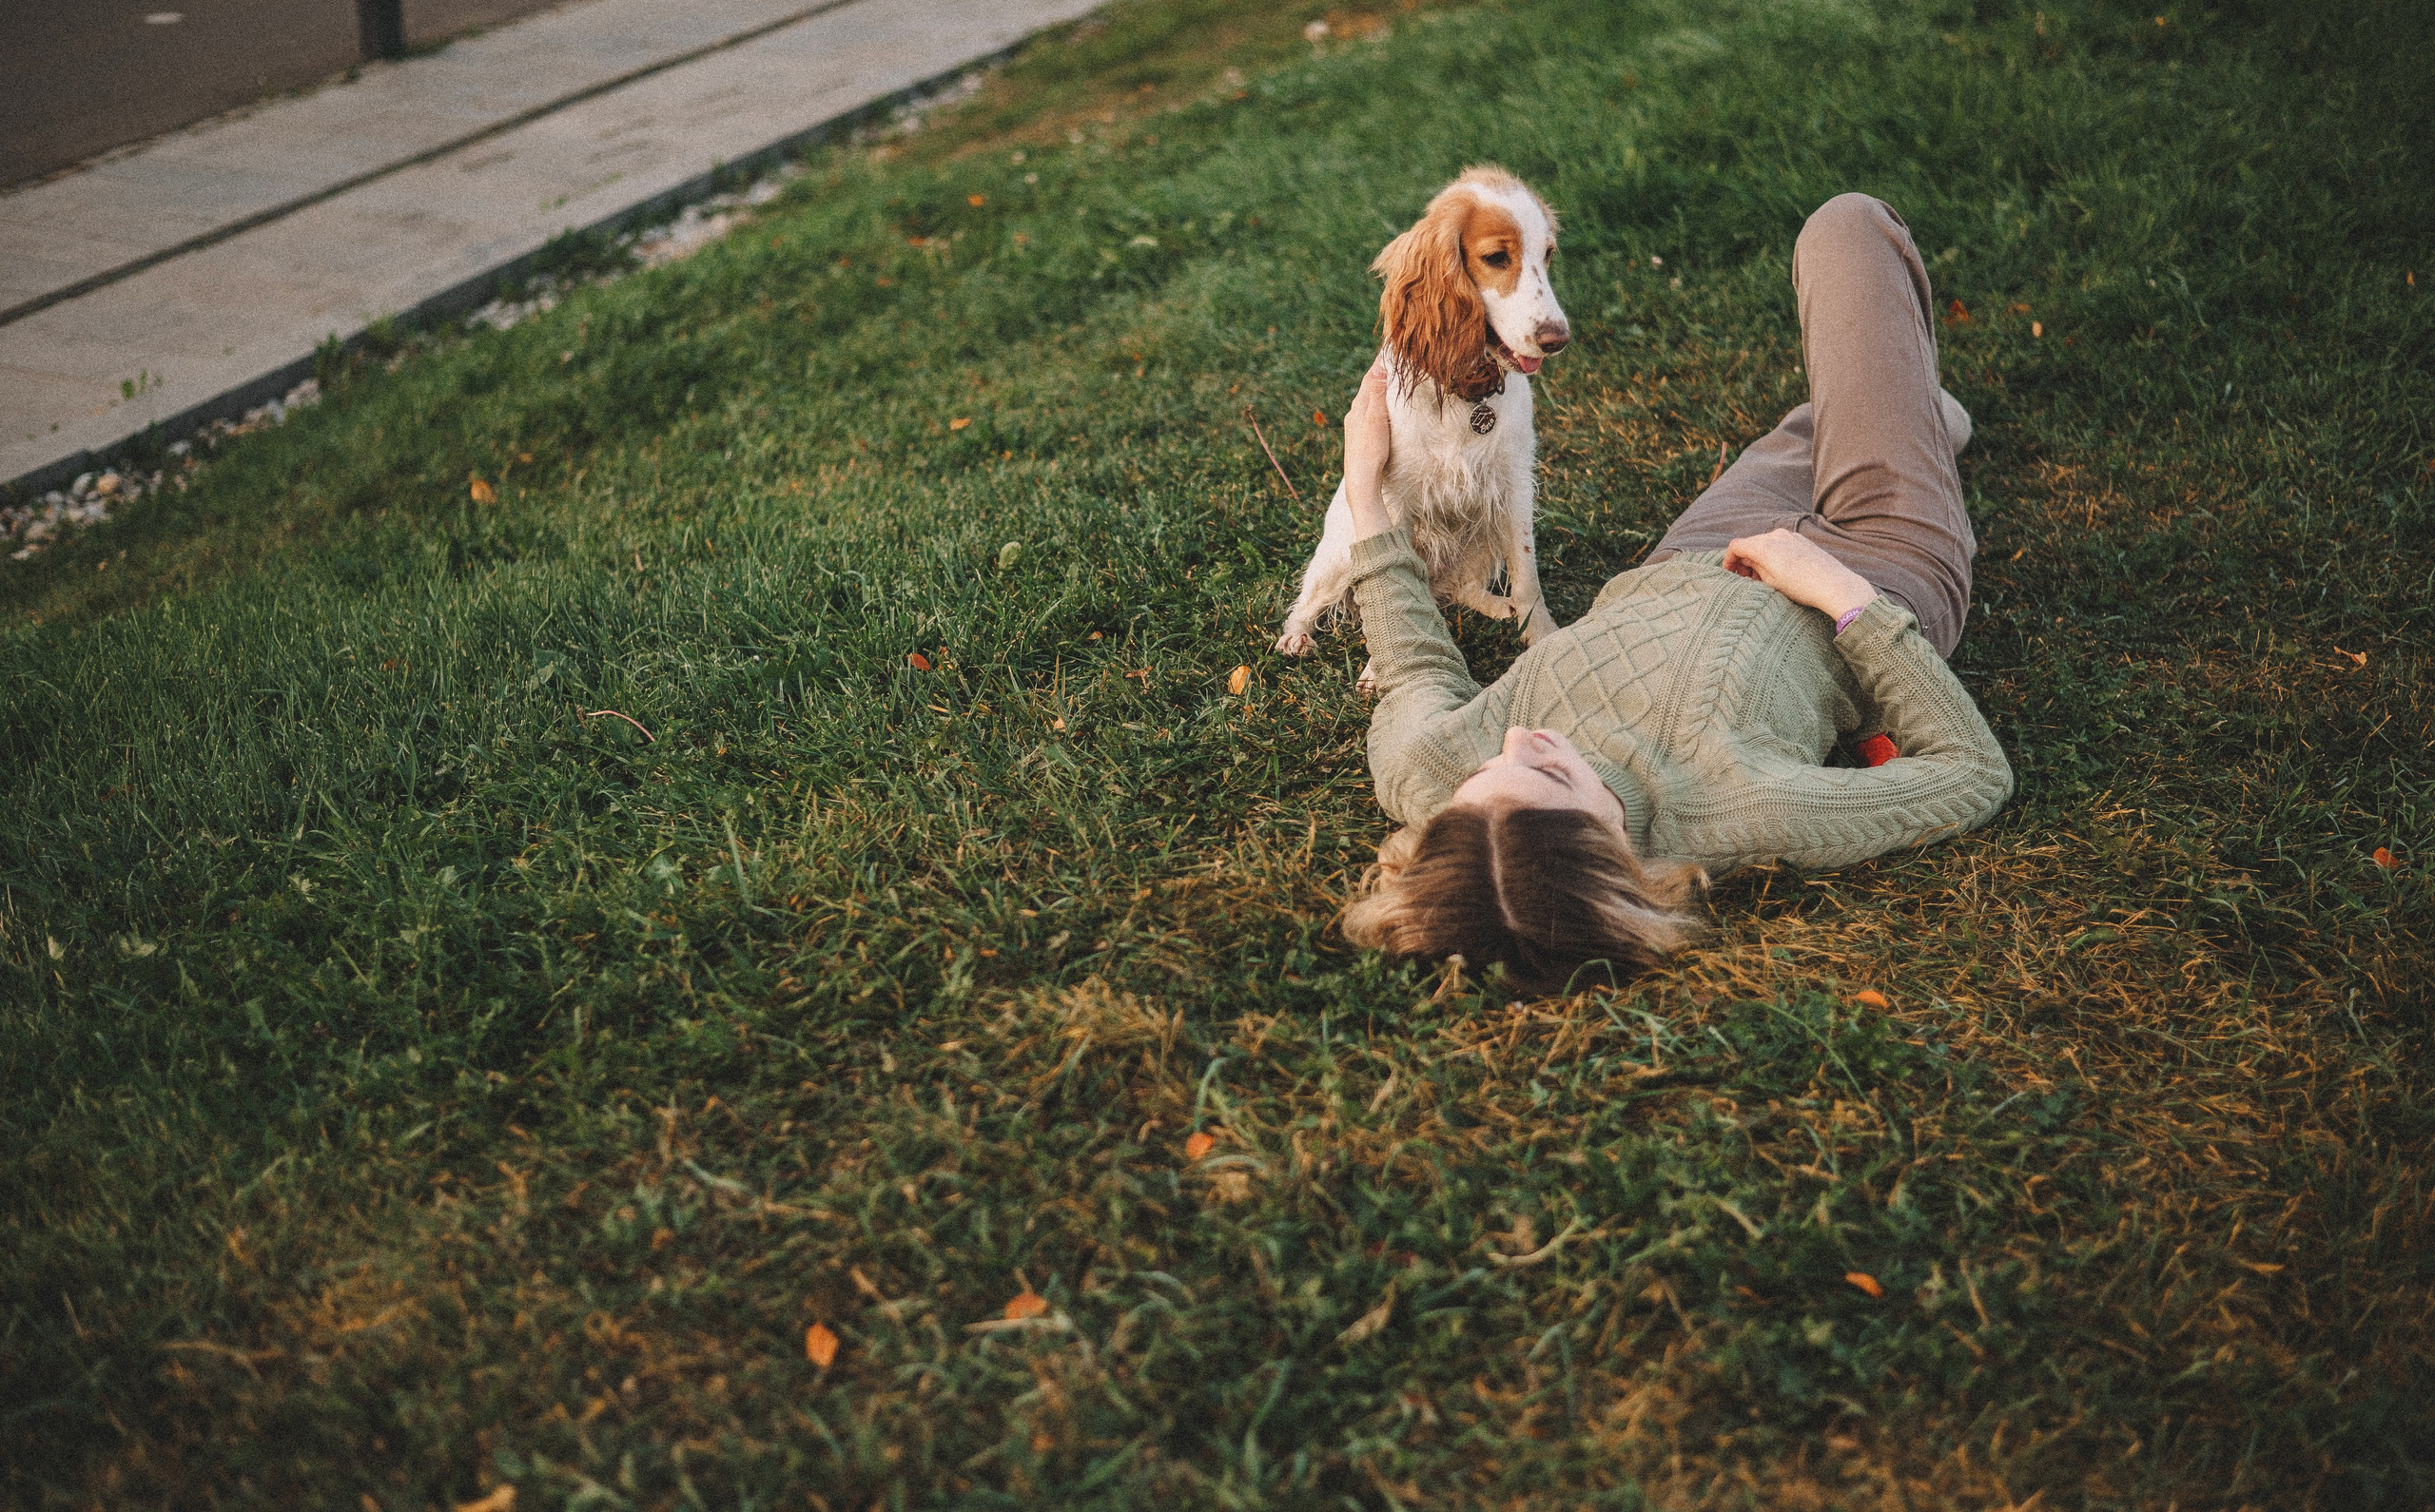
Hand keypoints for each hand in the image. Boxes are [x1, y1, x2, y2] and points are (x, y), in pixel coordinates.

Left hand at [1342, 354, 1392, 538]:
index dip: (1382, 360)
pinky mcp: (1361, 436)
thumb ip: (1378, 394)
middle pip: (1370, 384)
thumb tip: (1382, 367)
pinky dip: (1379, 400)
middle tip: (1395, 354)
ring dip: (1380, 384)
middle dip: (1382, 369)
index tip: (1392, 343)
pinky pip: (1371, 410)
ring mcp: (1357, 424)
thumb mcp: (1376, 420)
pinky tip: (1384, 404)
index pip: (1372, 375)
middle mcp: (1355, 412)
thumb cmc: (1370, 453)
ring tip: (1392, 373)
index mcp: (1358, 406)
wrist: (1361, 483)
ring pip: (1370, 397)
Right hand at [1722, 528, 1876, 620]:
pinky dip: (1773, 555)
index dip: (1728, 560)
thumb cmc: (1801, 586)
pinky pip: (1780, 544)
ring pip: (1765, 544)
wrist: (1833, 584)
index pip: (1735, 546)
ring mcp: (1790, 536)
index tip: (1730, 573)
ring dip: (1759, 558)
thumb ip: (1754, 567)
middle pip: (1750, 544)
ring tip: (1764, 578)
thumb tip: (1747, 561)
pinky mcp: (1802, 540)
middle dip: (1744, 561)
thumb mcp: (1770, 582)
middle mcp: (1775, 536)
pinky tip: (1780, 571)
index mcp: (1764, 546)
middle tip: (1748, 579)